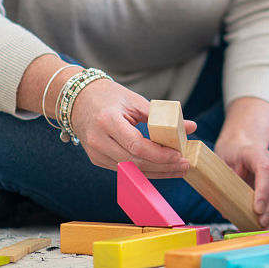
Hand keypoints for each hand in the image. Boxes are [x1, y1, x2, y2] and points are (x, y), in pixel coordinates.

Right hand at [68, 79, 195, 176]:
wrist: (78, 100)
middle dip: (162, 167)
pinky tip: (162, 169)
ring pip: (130, 170)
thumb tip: (191, 127)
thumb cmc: (108, 96)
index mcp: (108, 121)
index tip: (179, 155)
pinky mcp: (97, 159)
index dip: (159, 154)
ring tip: (178, 170)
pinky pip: (124, 169)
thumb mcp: (134, 100)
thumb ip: (161, 116)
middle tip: (185, 165)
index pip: (136, 145)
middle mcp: (98, 141)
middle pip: (134, 162)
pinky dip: (144, 170)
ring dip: (156, 172)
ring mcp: (95, 153)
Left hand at [214, 97, 268, 227]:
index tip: (257, 210)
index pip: (265, 168)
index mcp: (255, 152)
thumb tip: (227, 212)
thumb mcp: (221, 166)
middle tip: (262, 222)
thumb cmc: (230, 157)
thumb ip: (224, 185)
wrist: (240, 146)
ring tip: (266, 228)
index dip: (263, 189)